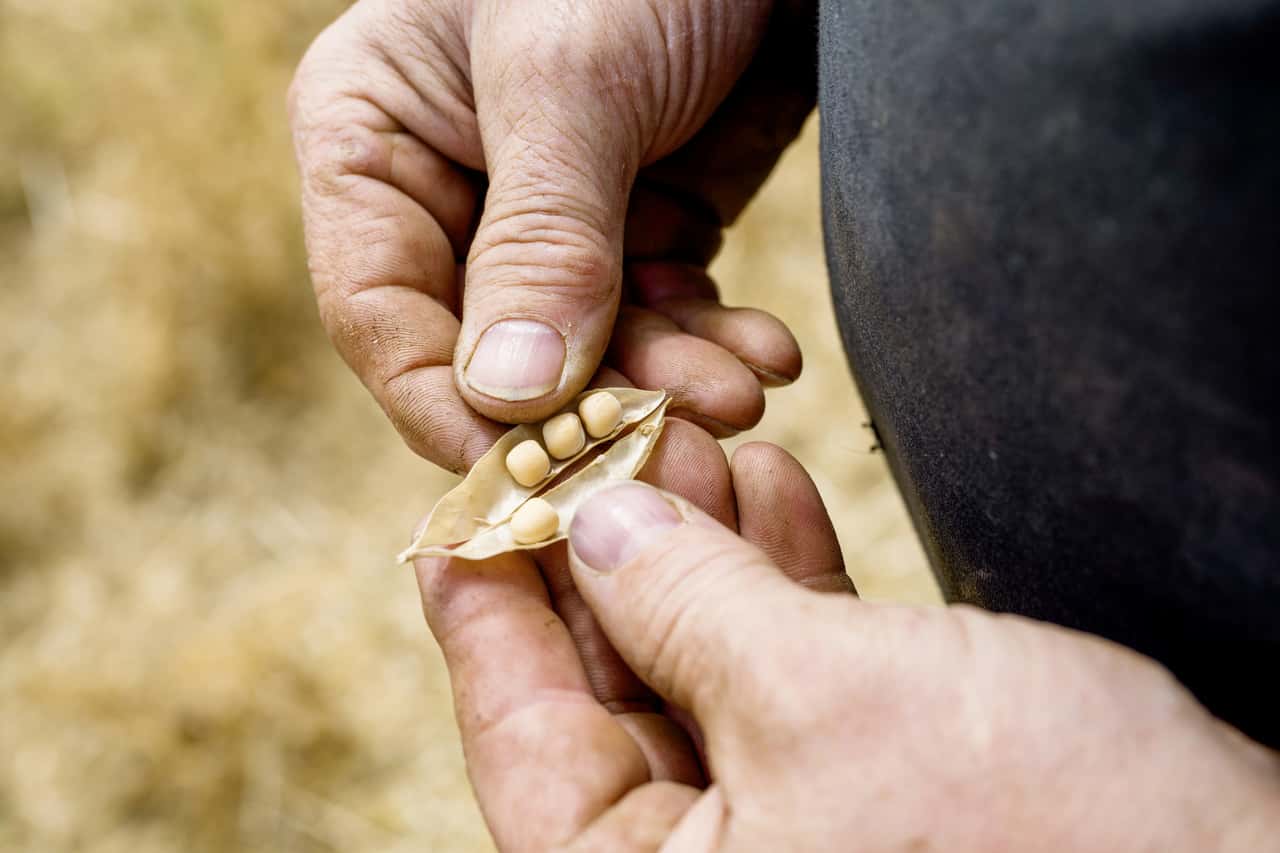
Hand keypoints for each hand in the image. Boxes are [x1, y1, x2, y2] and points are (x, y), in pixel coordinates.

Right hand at [289, 0, 813, 471]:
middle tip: (667, 445)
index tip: (525, 474)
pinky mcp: (642, 219)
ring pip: (591, 346)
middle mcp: (454, 186)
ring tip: (741, 393)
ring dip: (666, 380)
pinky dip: (709, 343)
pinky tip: (765, 356)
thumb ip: (538, 235)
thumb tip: (507, 397)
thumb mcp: (569, 75)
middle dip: (585, 404)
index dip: (446, 406)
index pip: (381, 310)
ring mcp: (553, 213)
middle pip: (493, 349)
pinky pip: (662, 312)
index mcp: (374, 137)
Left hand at [417, 466, 1279, 849]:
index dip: (484, 607)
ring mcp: (795, 836)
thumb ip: (684, 606)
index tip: (458, 506)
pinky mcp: (874, 796)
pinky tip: (769, 489)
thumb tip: (598, 527)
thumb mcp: (818, 697)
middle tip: (592, 440)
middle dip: (607, 556)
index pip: (523, 733)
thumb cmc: (1032, 837)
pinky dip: (778, 584)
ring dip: (697, 553)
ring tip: (687, 442)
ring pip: (702, 672)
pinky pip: (788, 678)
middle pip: (608, 693)